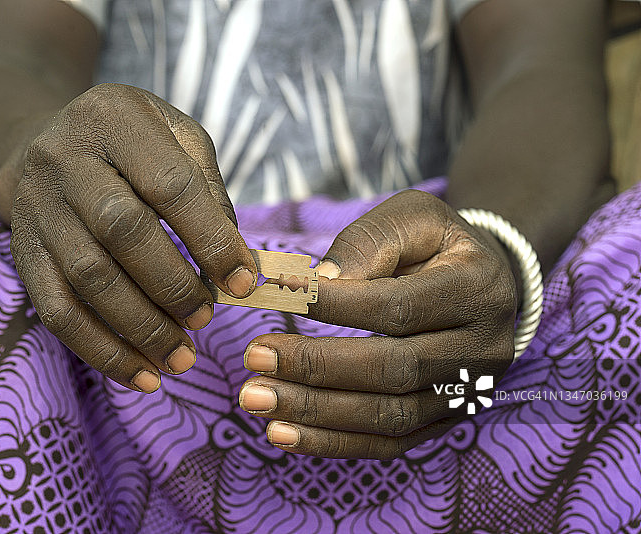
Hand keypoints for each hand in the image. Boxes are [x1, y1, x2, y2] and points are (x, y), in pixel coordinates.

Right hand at [10, 83, 256, 392]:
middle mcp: (65, 157)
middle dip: (172, 284)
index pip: (169, 184)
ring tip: (181, 358)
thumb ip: (209, 192)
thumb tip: (240, 265)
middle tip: (206, 319)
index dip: (210, 238)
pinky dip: (101, 351)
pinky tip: (140, 376)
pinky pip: (56, 311)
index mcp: (115, 118)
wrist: (47, 143)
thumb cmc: (132, 145)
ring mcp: (36, 206)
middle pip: (121, 230)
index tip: (244, 282)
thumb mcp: (176, 140)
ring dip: (141, 327)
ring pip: (87, 277)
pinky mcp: (22, 251)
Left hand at [239, 189, 517, 457]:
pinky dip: (333, 442)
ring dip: (315, 412)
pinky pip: (389, 443)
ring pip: (388, 416)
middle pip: (392, 369)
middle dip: (315, 366)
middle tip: (253, 358)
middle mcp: (481, 349)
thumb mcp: (411, 218)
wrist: (486, 284)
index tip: (274, 294)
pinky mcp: (446, 421)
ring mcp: (467, 393)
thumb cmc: (435, 244)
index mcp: (475, 289)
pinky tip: (282, 433)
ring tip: (255, 399)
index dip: (333, 305)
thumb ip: (366, 243)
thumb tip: (317, 282)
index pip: (396, 307)